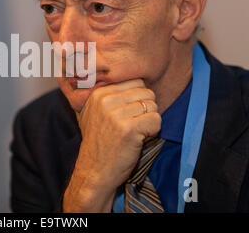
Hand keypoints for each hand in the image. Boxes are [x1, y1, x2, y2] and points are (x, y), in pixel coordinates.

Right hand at [62, 79, 160, 211]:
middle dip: (146, 109)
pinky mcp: (129, 129)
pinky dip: (153, 131)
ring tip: (136, 132)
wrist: (94, 171)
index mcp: (98, 93)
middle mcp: (105, 100)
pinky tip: (139, 139)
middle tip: (135, 124)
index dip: (138, 98)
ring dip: (150, 121)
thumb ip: (104, 94)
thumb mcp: (91, 112)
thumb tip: (126, 78)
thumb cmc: (98, 142)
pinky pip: (156, 120)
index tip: (129, 114)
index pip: (135, 81)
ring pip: (153, 105)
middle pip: (146, 91)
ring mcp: (116, 114)